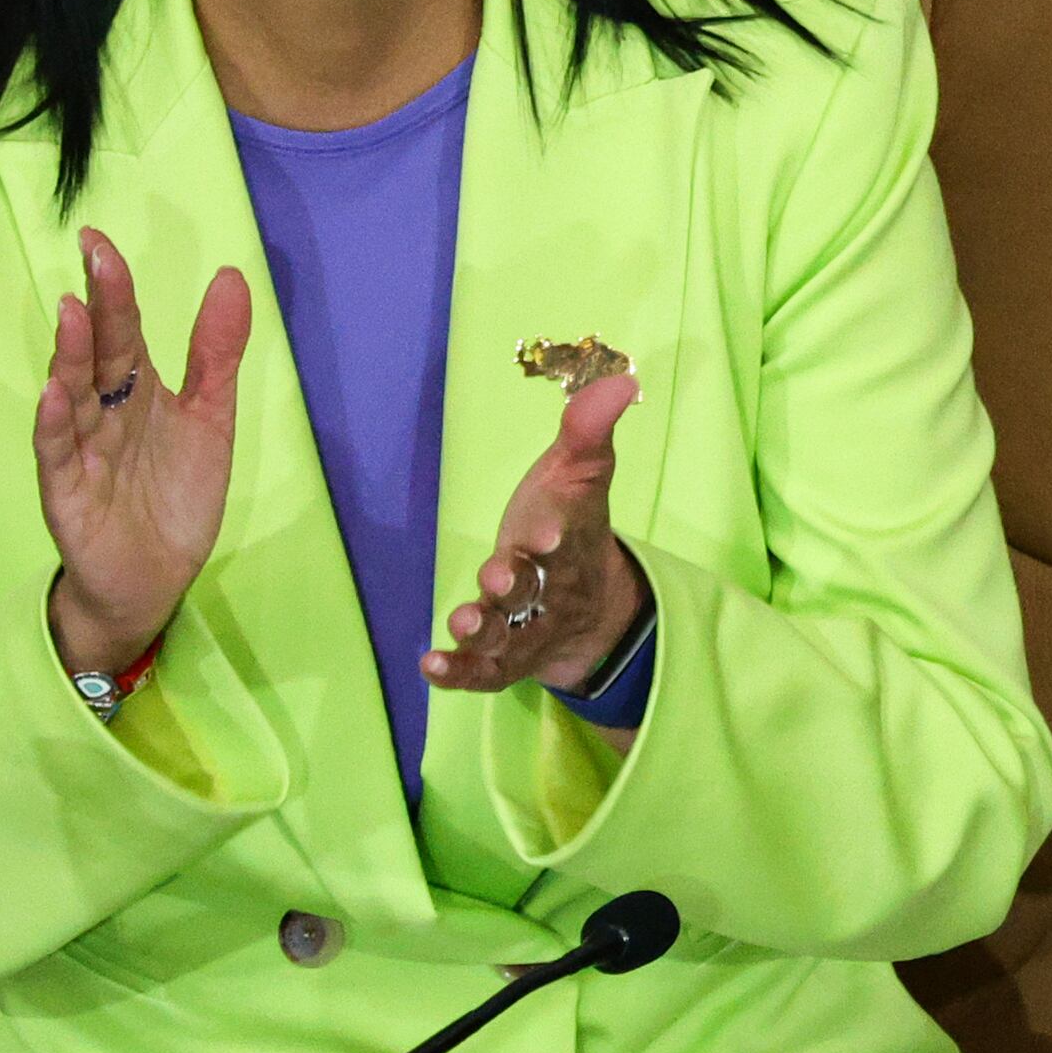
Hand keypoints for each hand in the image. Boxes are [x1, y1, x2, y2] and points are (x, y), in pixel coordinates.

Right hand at [36, 228, 249, 685]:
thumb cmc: (175, 495)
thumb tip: (230, 275)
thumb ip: (216, 352)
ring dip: (70, 356)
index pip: (123, 329)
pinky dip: (55, 423)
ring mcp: (81, 450)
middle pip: (99, 353)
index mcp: (137, 391)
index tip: (100, 239)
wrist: (154, 578)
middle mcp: (103, 412)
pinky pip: (58, 454)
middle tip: (93, 255)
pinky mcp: (67, 493)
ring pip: (73, 396)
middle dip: (97, 307)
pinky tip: (53, 392)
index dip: (115, 287)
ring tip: (72, 312)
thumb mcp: (210, 419)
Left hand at [424, 368, 649, 698]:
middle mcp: (547, 588)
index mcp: (568, 539)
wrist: (588, 613)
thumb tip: (623, 379)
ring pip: (508, 635)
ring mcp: (524, 629)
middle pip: (534, 589)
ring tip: (462, 620)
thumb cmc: (569, 529)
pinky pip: (482, 673)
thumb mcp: (578, 475)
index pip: (570, 532)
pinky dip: (457, 672)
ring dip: (484, 629)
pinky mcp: (501, 661)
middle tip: (496, 576)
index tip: (550, 529)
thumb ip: (588, 430)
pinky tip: (428, 665)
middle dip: (516, 583)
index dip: (559, 532)